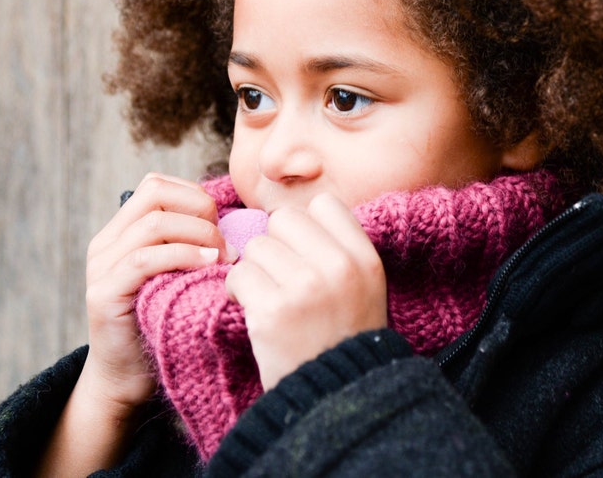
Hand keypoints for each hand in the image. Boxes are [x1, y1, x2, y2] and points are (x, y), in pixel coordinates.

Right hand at [36, 173, 236, 476]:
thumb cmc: (168, 320)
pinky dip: (183, 255)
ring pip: (153, 223)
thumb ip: (195, 240)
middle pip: (155, 192)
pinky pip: (144, 259)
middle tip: (224, 241)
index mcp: (123, 230)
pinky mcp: (103, 294)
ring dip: (199, 234)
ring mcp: (101, 266)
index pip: (157, 184)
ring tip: (223, 258)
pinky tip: (208, 266)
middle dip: (199, 209)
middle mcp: (107, 242)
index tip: (222, 224)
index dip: (196, 195)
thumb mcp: (182, 271)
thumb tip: (240, 214)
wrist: (129, 380)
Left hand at [225, 193, 386, 390]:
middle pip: (284, 219)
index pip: (324, 204)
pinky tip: (253, 306)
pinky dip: (238, 290)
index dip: (306, 224)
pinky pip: (239, 274)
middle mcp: (339, 267)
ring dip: (255, 269)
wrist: (334, 398)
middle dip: (275, 243)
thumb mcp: (364, 285)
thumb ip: (339, 247)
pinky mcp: (272, 311)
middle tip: (280, 273)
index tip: (302, 249)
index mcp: (364, 258)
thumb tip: (291, 215)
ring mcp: (305, 288)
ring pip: (257, 245)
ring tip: (268, 294)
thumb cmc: (344, 336)